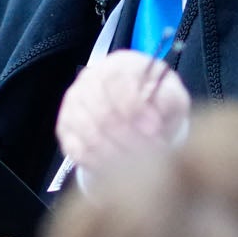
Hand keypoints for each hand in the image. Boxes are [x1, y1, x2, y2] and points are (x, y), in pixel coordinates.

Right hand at [56, 50, 189, 181]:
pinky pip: (78, 151)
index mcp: (118, 65)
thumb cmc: (157, 102)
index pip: (118, 85)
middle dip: (130, 139)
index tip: (155, 131)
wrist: (140, 112)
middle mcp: (89, 80)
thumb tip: (156, 115)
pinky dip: (100, 164)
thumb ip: (168, 100)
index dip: (137, 110)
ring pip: (90, 134)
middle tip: (151, 156)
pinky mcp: (66, 129)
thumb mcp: (172, 96)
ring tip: (138, 166)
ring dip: (117, 154)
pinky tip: (119, 170)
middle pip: (102, 113)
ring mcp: (74, 104)